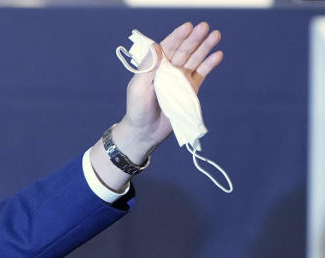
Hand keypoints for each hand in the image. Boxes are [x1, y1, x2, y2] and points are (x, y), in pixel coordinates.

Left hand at [118, 22, 223, 156]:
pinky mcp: (190, 90)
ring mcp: (180, 79)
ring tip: (215, 35)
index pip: (168, 47)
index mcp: (155, 66)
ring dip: (205, 47)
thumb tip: (156, 46)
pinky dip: (209, 65)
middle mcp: (169, 70)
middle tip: (204, 27)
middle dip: (194, 38)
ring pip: (195, 59)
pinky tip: (217, 55)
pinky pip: (201, 74)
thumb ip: (148, 67)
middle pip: (184, 50)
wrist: (146, 132)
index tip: (187, 27)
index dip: (177, 36)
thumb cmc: (137, 110)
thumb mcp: (137, 87)